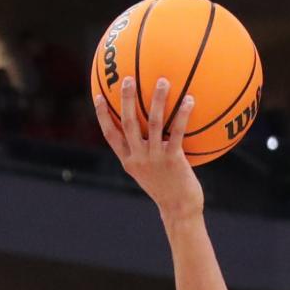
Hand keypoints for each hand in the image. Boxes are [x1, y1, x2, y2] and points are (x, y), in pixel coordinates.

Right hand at [94, 75, 203, 222]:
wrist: (179, 211)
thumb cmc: (167, 191)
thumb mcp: (149, 174)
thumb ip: (145, 154)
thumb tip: (151, 133)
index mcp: (129, 161)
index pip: (110, 135)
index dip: (102, 115)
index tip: (99, 96)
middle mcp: (138, 158)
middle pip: (128, 122)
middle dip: (126, 99)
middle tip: (128, 78)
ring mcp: (155, 158)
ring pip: (152, 122)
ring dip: (157, 99)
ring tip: (163, 81)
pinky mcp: (173, 160)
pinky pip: (176, 131)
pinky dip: (182, 114)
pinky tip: (189, 100)